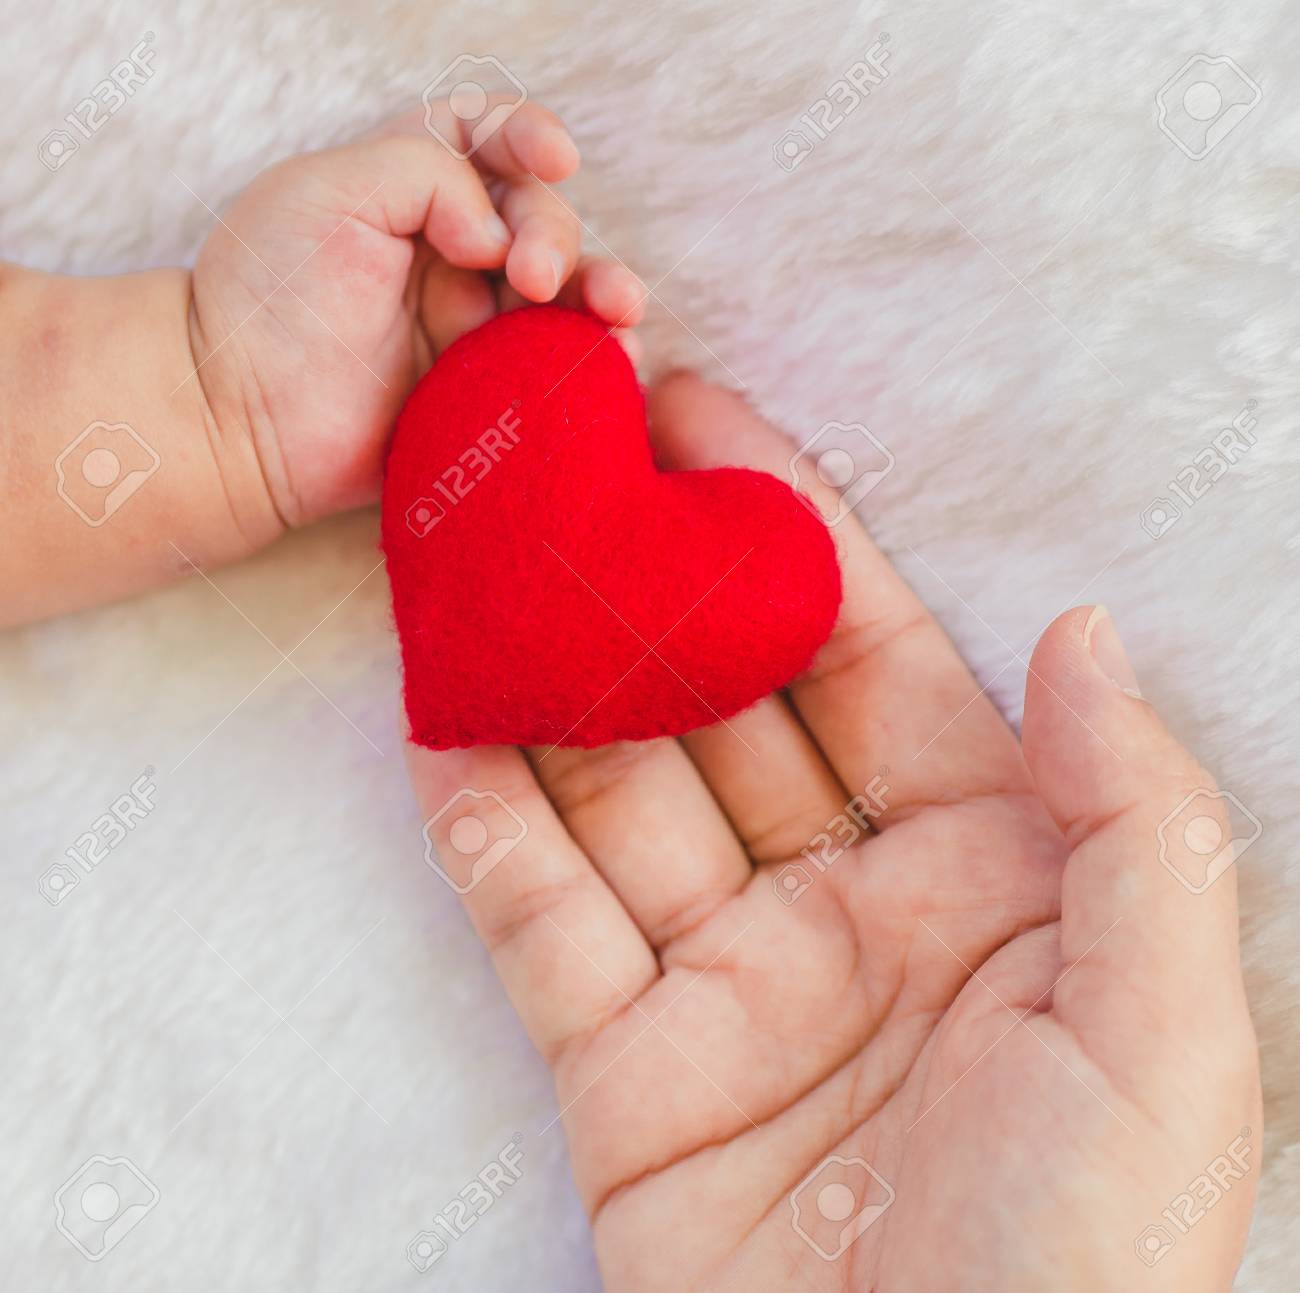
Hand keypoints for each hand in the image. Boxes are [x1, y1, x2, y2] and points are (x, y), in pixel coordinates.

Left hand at [190, 100, 643, 529]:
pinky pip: (555, 374)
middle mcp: (452, 254)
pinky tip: (614, 362)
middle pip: (539, 222)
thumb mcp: (330, 190)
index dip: (529, 139)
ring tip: (619, 312)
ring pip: (565, 299)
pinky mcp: (486, 395)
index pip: (489, 142)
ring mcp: (474, 328)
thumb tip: (499, 237)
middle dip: (555, 236)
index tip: (552, 156)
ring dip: (605, 295)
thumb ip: (425, 172)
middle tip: (533, 277)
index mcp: (413, 190)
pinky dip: (594, 365)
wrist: (237, 418)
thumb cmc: (268, 296)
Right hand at [406, 375, 1259, 1290]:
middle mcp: (848, 900)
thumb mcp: (1157, 1027)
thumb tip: (1077, 626)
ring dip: (546, 684)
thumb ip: (1133, 814)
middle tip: (563, 472)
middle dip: (646, 589)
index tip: (704, 430)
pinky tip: (433, 726)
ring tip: (473, 569)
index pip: (868, 657)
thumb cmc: (1086, 1256)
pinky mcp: (625, 1067)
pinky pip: (540, 923)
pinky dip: (483, 828)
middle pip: (724, 707)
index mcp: (983, 867)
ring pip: (617, 795)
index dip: (787, 536)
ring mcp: (728, 978)